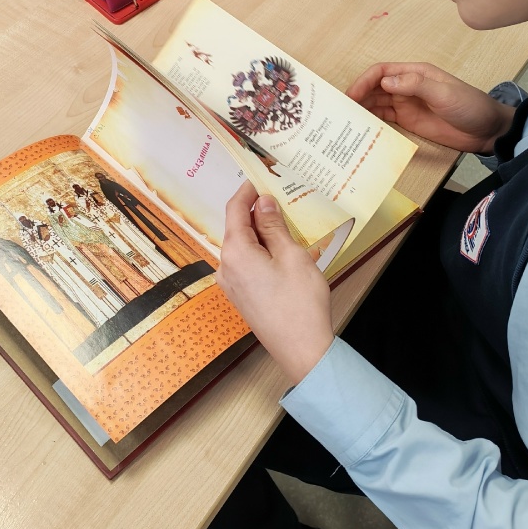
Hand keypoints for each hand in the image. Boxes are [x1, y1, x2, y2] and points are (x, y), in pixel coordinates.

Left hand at [216, 182, 333, 384]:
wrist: (302, 350)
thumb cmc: (300, 304)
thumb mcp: (291, 256)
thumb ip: (274, 226)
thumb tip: (264, 203)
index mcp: (235, 252)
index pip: (235, 210)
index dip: (247, 191)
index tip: (260, 178)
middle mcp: (226, 267)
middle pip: (237, 228)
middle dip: (257, 213)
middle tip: (280, 200)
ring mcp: (231, 284)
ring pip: (242, 246)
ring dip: (260, 233)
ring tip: (285, 225)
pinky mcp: (240, 296)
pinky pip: (246, 263)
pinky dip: (260, 251)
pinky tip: (280, 251)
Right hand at [347, 62, 514, 153]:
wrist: (488, 131)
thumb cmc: (470, 106)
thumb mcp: (444, 93)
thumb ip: (415, 85)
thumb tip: (385, 81)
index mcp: (415, 74)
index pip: (382, 71)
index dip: (364, 81)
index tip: (351, 95)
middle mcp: (407, 87)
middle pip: (374, 87)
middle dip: (357, 95)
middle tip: (340, 110)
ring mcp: (407, 104)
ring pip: (376, 103)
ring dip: (361, 109)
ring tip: (345, 119)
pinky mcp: (409, 121)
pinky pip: (385, 119)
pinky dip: (371, 122)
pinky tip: (361, 129)